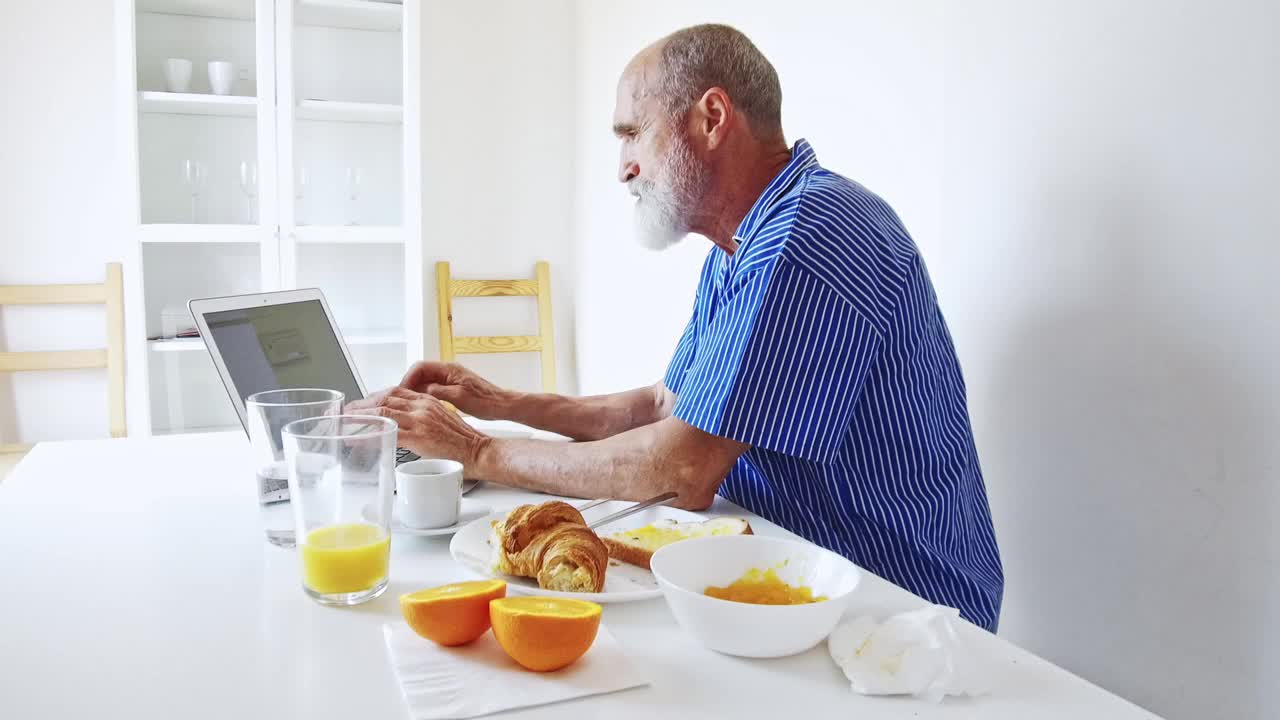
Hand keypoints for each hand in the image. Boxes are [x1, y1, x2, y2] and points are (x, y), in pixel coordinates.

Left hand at [349, 387, 488, 466]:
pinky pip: (386, 431)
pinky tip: (356, 437)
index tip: (363, 403)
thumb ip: (423, 418)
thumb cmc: (463, 442)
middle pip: (385, 397)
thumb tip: (406, 425)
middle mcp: (423, 406)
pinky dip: (367, 433)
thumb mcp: (442, 421)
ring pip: (382, 411)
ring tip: (346, 420)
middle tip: (348, 410)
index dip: (375, 396)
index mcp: (429, 401)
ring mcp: (420, 420)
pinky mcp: (419, 436)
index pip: (395, 391)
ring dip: (360, 415)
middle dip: (363, 403)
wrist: (479, 451)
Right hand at [399, 361, 514, 419]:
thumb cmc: (485, 402)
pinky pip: (433, 388)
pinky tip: (422, 407)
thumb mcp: (458, 398)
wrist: (502, 406)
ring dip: (416, 391)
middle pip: (420, 373)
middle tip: (400, 399)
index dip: (407, 378)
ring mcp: (451, 379)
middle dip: (408, 385)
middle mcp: (448, 371)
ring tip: (408, 404)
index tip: (400, 391)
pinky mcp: (453, 387)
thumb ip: (437, 392)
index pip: (419, 367)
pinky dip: (425, 395)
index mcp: (449, 369)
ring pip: (426, 381)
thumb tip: (420, 390)